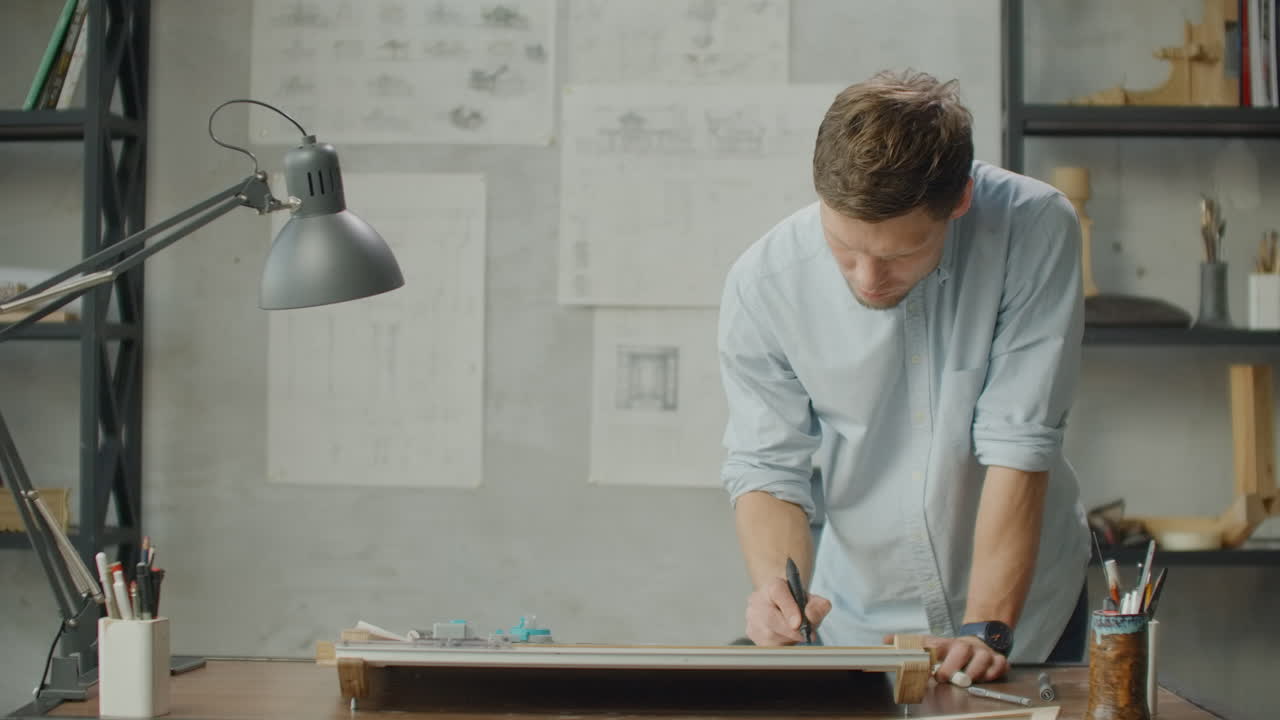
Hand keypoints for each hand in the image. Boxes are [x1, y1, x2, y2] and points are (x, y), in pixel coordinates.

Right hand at [745, 577, 831, 644]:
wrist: (780, 606)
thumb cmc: (796, 604)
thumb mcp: (811, 600)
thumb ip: (817, 606)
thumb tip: (813, 615)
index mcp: (774, 585)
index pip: (778, 592)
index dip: (789, 608)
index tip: (798, 623)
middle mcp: (758, 599)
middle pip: (770, 617)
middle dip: (790, 631)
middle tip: (805, 636)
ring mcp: (752, 616)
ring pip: (769, 634)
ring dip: (787, 639)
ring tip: (797, 635)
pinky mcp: (751, 631)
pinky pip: (766, 644)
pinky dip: (780, 645)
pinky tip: (786, 639)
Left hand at [882, 634, 1008, 683]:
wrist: (978, 641)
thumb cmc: (951, 649)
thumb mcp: (931, 644)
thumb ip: (910, 644)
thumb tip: (885, 640)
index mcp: (946, 644)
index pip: (935, 645)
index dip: (927, 654)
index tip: (922, 666)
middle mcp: (965, 646)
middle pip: (960, 650)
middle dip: (952, 666)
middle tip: (943, 677)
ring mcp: (982, 653)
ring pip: (982, 659)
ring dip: (974, 671)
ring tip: (966, 680)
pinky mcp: (997, 659)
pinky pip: (999, 665)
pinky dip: (994, 672)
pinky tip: (986, 677)